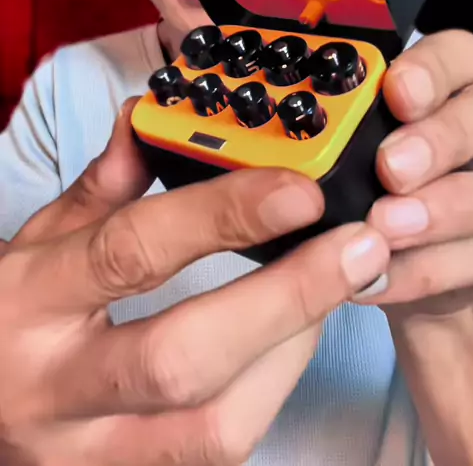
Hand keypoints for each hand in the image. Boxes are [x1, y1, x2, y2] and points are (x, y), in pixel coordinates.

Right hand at [0, 101, 388, 464]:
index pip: (132, 252)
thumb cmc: (6, 315)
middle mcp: (53, 387)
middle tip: (358, 249)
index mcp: (28, 301)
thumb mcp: (36, 241)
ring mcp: (86, 454)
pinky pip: (216, 455)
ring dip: (292, 352)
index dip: (221, 217)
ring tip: (335, 291)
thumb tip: (149, 119)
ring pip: (213, 426)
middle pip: (181, 357)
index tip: (299, 189)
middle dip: (285, 300)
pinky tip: (292, 342)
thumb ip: (100, 186)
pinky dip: (270, 394)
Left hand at [361, 29, 472, 319]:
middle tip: (392, 168)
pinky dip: (422, 271)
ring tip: (383, 227)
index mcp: (454, 85)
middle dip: (438, 141)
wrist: (416, 261)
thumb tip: (302, 141)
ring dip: (433, 213)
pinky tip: (378, 276)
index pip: (456, 57)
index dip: (432, 71)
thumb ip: (351, 132)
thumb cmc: (384, 185)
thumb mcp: (364, 147)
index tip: (397, 91)